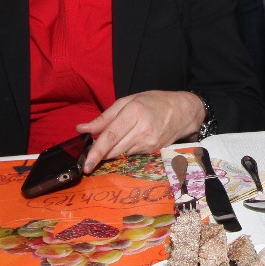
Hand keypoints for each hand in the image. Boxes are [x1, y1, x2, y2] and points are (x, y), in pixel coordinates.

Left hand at [75, 90, 203, 170]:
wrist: (183, 112)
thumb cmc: (154, 102)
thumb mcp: (127, 101)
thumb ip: (104, 117)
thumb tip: (82, 129)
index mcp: (134, 113)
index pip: (110, 136)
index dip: (96, 151)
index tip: (86, 164)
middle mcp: (142, 130)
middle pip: (114, 149)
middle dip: (99, 155)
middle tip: (89, 155)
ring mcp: (149, 143)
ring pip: (121, 154)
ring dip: (111, 152)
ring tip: (111, 142)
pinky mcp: (153, 152)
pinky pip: (131, 155)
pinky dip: (123, 151)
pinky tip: (127, 141)